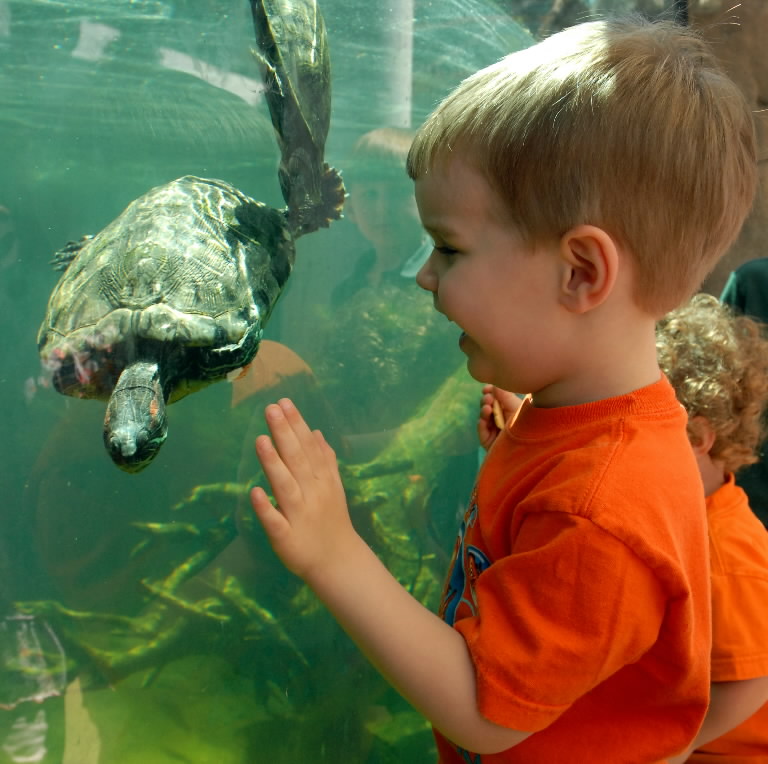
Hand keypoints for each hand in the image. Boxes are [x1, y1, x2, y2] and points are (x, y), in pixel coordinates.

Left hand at [250, 398, 357, 581]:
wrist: (338, 562)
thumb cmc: (331, 521)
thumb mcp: (334, 487)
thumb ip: (325, 460)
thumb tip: (317, 432)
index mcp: (322, 480)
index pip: (308, 448)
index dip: (296, 425)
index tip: (284, 402)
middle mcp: (312, 494)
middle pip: (297, 461)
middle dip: (284, 434)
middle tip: (271, 408)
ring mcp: (299, 515)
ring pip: (285, 487)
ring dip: (274, 464)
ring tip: (261, 440)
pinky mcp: (286, 538)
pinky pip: (275, 522)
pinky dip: (266, 508)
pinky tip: (255, 492)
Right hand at [477, 385, 523, 450]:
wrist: (527, 447)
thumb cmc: (527, 425)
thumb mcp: (516, 407)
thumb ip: (504, 395)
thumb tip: (494, 385)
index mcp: (511, 410)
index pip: (498, 398)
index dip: (491, 392)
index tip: (487, 388)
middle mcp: (503, 419)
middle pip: (489, 405)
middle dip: (486, 400)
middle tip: (488, 397)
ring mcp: (495, 430)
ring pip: (484, 417)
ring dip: (484, 410)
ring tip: (487, 407)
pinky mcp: (489, 441)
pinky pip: (482, 430)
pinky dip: (481, 423)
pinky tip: (484, 417)